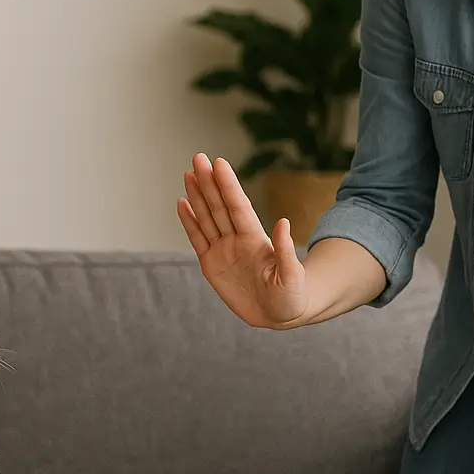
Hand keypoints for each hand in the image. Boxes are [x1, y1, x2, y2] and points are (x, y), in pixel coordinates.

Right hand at [177, 153, 306, 328]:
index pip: (238, 206)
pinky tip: (182, 203)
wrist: (281, 316)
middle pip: (219, 205)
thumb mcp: (292, 276)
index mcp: (255, 239)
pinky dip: (189, 222)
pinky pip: (197, 239)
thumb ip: (285, 251)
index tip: (220, 163)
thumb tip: (283, 222)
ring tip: (188, 173)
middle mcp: (237, 239)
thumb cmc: (292, 296)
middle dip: (208, 182)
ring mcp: (223, 250)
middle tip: (199, 157)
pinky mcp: (212, 265)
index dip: (228, 185)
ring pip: (207, 217)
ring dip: (197, 196)